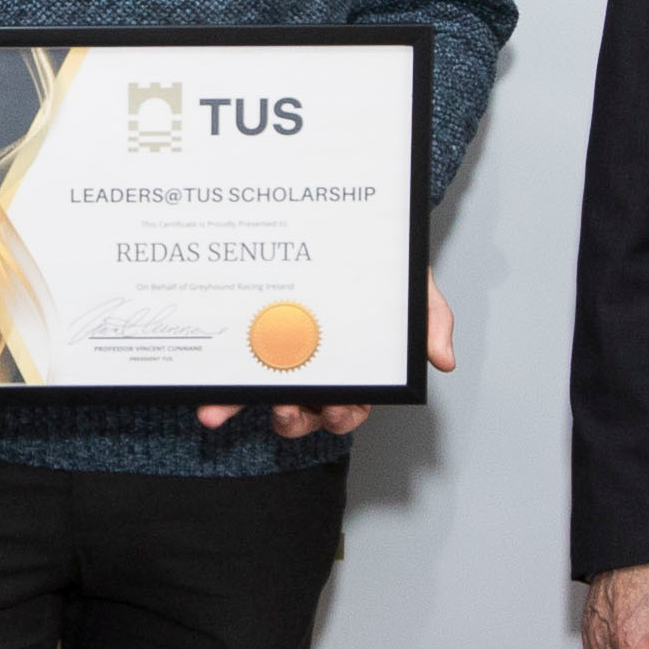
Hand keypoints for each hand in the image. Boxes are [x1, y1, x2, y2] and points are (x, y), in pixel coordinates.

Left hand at [203, 276, 460, 438]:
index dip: (341, 415)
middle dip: (294, 420)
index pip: (351, 405)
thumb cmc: (381, 267)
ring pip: (264, 401)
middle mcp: (317, 372)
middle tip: (286, 408)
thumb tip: (443, 359)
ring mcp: (281, 361)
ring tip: (226, 410)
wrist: (347, 228)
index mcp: (356, 369)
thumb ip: (430, 321)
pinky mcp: (249, 347)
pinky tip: (206, 403)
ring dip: (245, 412)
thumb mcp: (411, 289)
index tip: (335, 409)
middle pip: (306, 414)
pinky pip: (233, 377)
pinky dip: (219, 396)